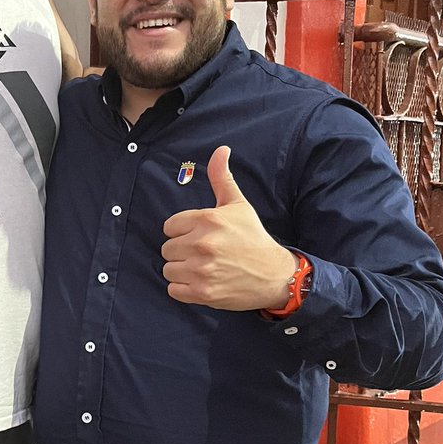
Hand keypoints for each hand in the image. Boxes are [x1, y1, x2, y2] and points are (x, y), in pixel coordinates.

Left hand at [161, 145, 296, 310]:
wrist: (275, 275)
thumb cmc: (253, 238)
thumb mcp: (238, 205)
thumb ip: (222, 178)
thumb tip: (221, 150)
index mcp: (208, 220)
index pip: (169, 226)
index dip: (183, 232)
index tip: (199, 236)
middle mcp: (203, 244)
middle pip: (167, 248)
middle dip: (182, 251)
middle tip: (204, 254)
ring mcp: (202, 270)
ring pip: (168, 269)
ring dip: (182, 270)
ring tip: (202, 268)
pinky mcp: (203, 293)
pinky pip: (173, 290)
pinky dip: (184, 289)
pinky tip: (201, 282)